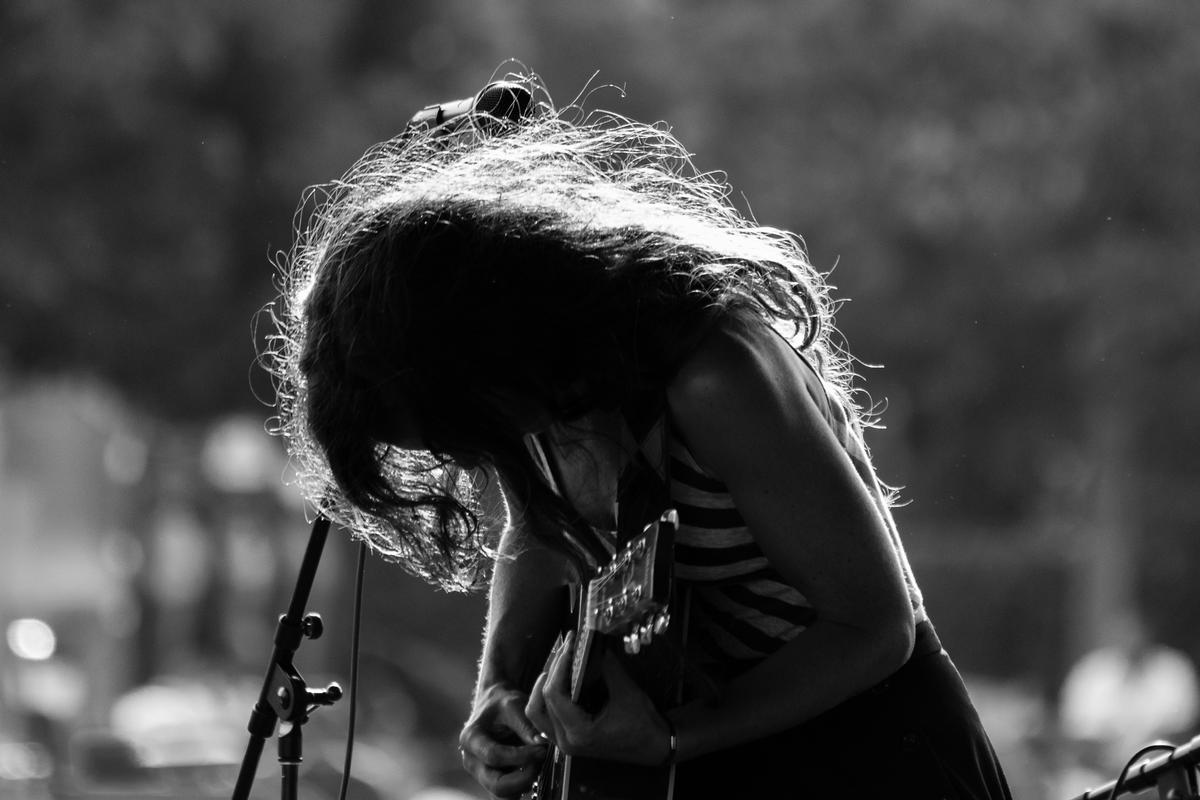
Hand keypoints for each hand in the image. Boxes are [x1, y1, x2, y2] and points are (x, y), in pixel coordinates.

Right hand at [459, 683, 548, 798]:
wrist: (494, 705)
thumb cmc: (502, 703)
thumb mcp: (514, 705)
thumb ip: (527, 725)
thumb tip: (542, 745)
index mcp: (471, 738)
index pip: (495, 756)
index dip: (521, 756)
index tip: (542, 749)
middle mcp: (471, 761)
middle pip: (496, 784)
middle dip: (524, 777)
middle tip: (541, 762)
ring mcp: (481, 774)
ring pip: (502, 794)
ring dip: (524, 783)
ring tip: (537, 763)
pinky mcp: (492, 780)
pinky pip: (508, 794)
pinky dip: (522, 785)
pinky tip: (533, 768)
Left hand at [525, 631, 670, 764]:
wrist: (654, 747)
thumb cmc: (643, 725)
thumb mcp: (627, 693)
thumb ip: (608, 668)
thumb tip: (595, 643)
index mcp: (579, 732)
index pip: (554, 695)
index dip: (559, 666)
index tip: (569, 646)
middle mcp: (566, 741)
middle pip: (542, 701)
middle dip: (552, 670)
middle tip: (565, 649)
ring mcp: (564, 743)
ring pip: (536, 713)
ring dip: (542, 687)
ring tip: (557, 664)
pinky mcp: (567, 739)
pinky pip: (545, 719)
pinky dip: (546, 699)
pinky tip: (558, 681)